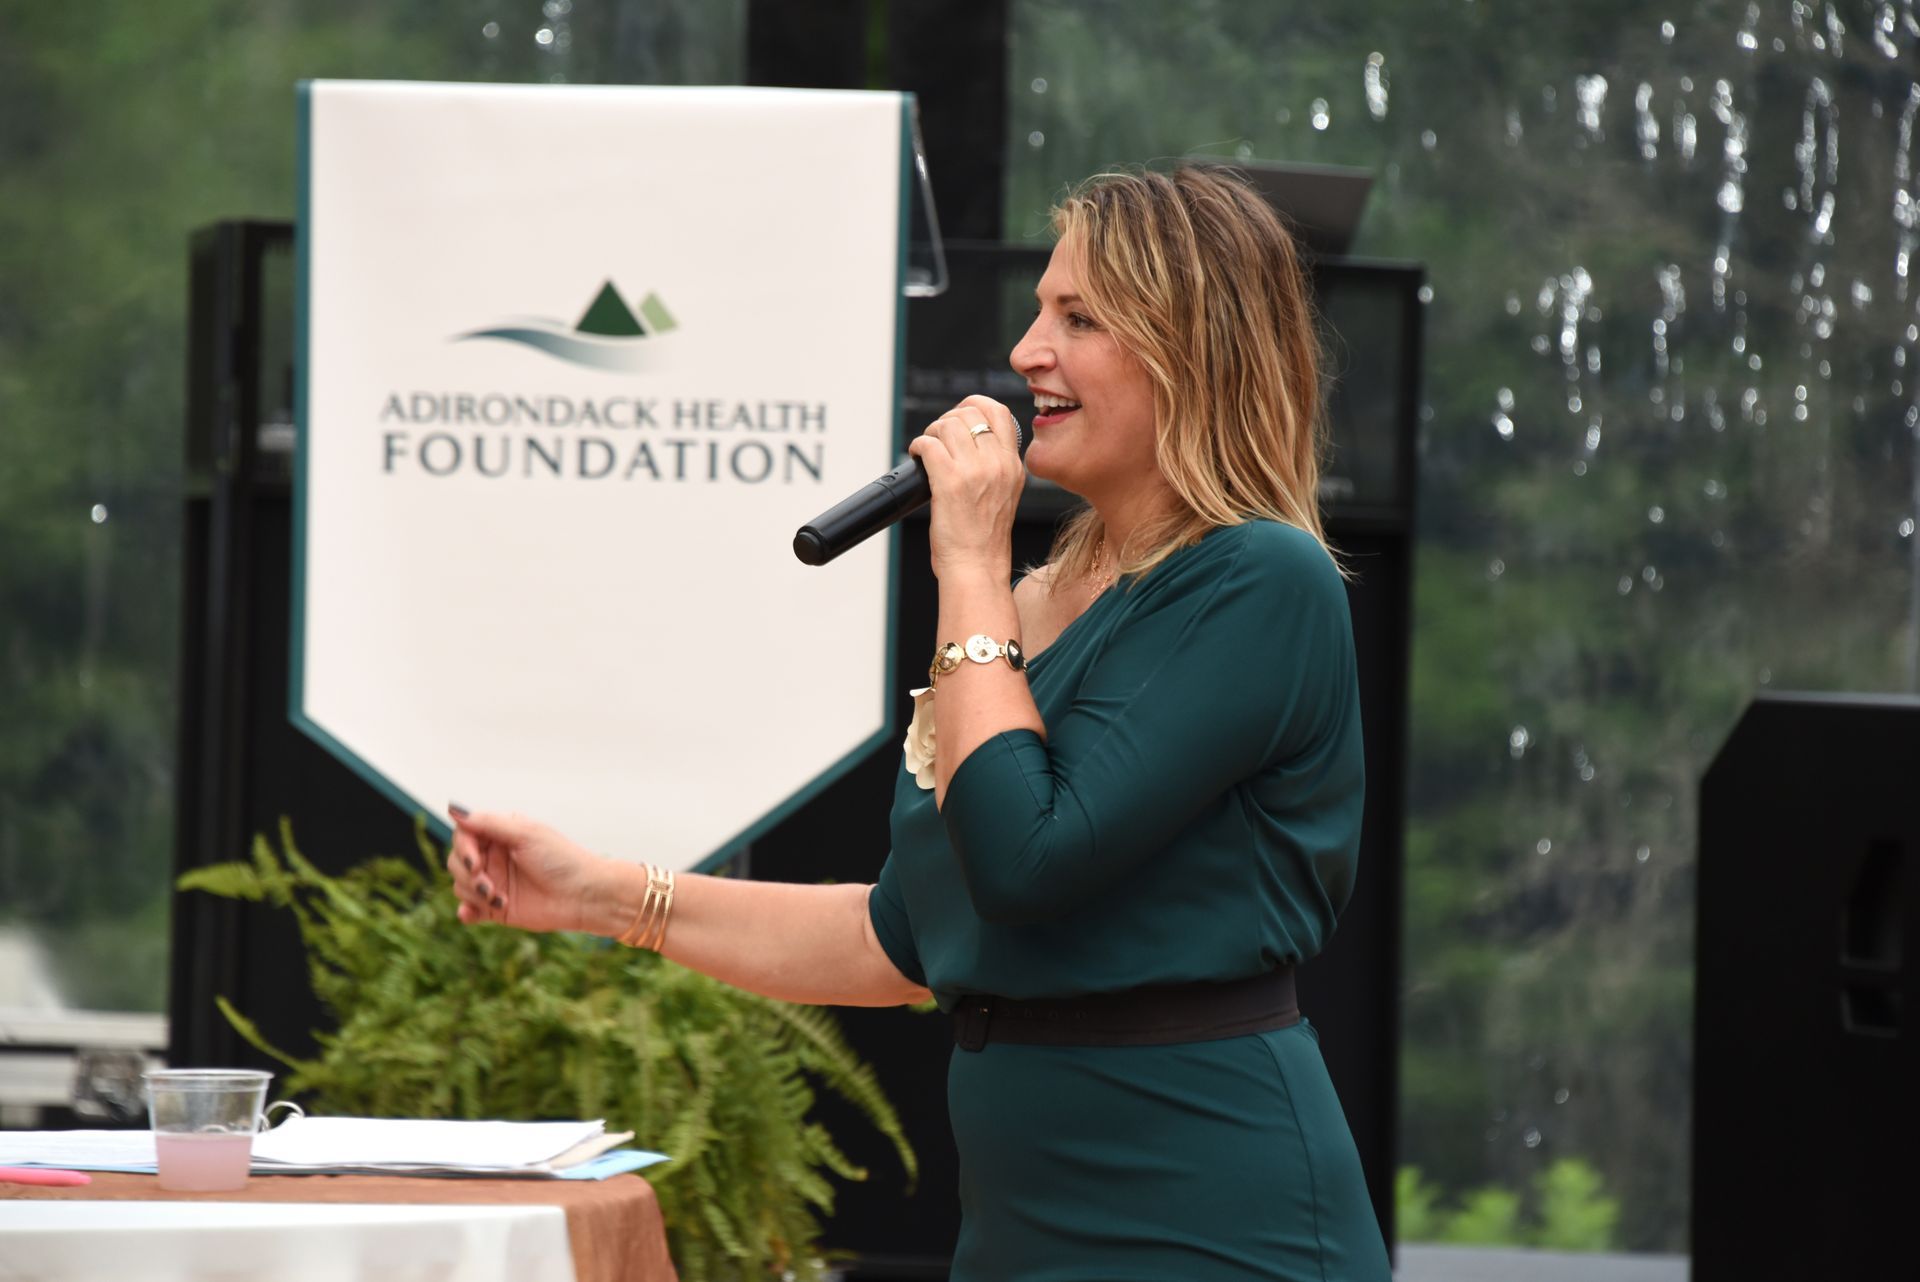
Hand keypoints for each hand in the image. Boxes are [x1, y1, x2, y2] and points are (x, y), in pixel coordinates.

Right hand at [445, 805, 603, 933]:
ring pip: (460, 885)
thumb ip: (489, 823)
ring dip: (473, 894)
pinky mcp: (497, 908)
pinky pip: (469, 909)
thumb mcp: (526, 835)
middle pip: (456, 861)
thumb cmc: (562, 860)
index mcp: (501, 834)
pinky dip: (466, 912)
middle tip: (488, 886)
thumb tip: (453, 808)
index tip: (474, 862)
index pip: (464, 834)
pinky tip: (471, 914)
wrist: (584, 896)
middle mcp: (495, 857)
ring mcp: (495, 882)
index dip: (463, 848)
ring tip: (499, 899)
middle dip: (467, 875)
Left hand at [905, 394, 1024, 582]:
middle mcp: (998, 464)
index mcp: (1013, 466)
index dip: (974, 405)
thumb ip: (994, 468)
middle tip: (937, 438)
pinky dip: (917, 446)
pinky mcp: (950, 482)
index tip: (959, 416)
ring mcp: (975, 472)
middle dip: (947, 420)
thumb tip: (967, 443)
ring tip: (927, 450)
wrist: (977, 568)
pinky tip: (916, 457)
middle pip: (969, 414)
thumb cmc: (983, 540)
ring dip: (931, 433)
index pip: (999, 412)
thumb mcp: (1004, 496)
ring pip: (947, 425)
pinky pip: (929, 444)